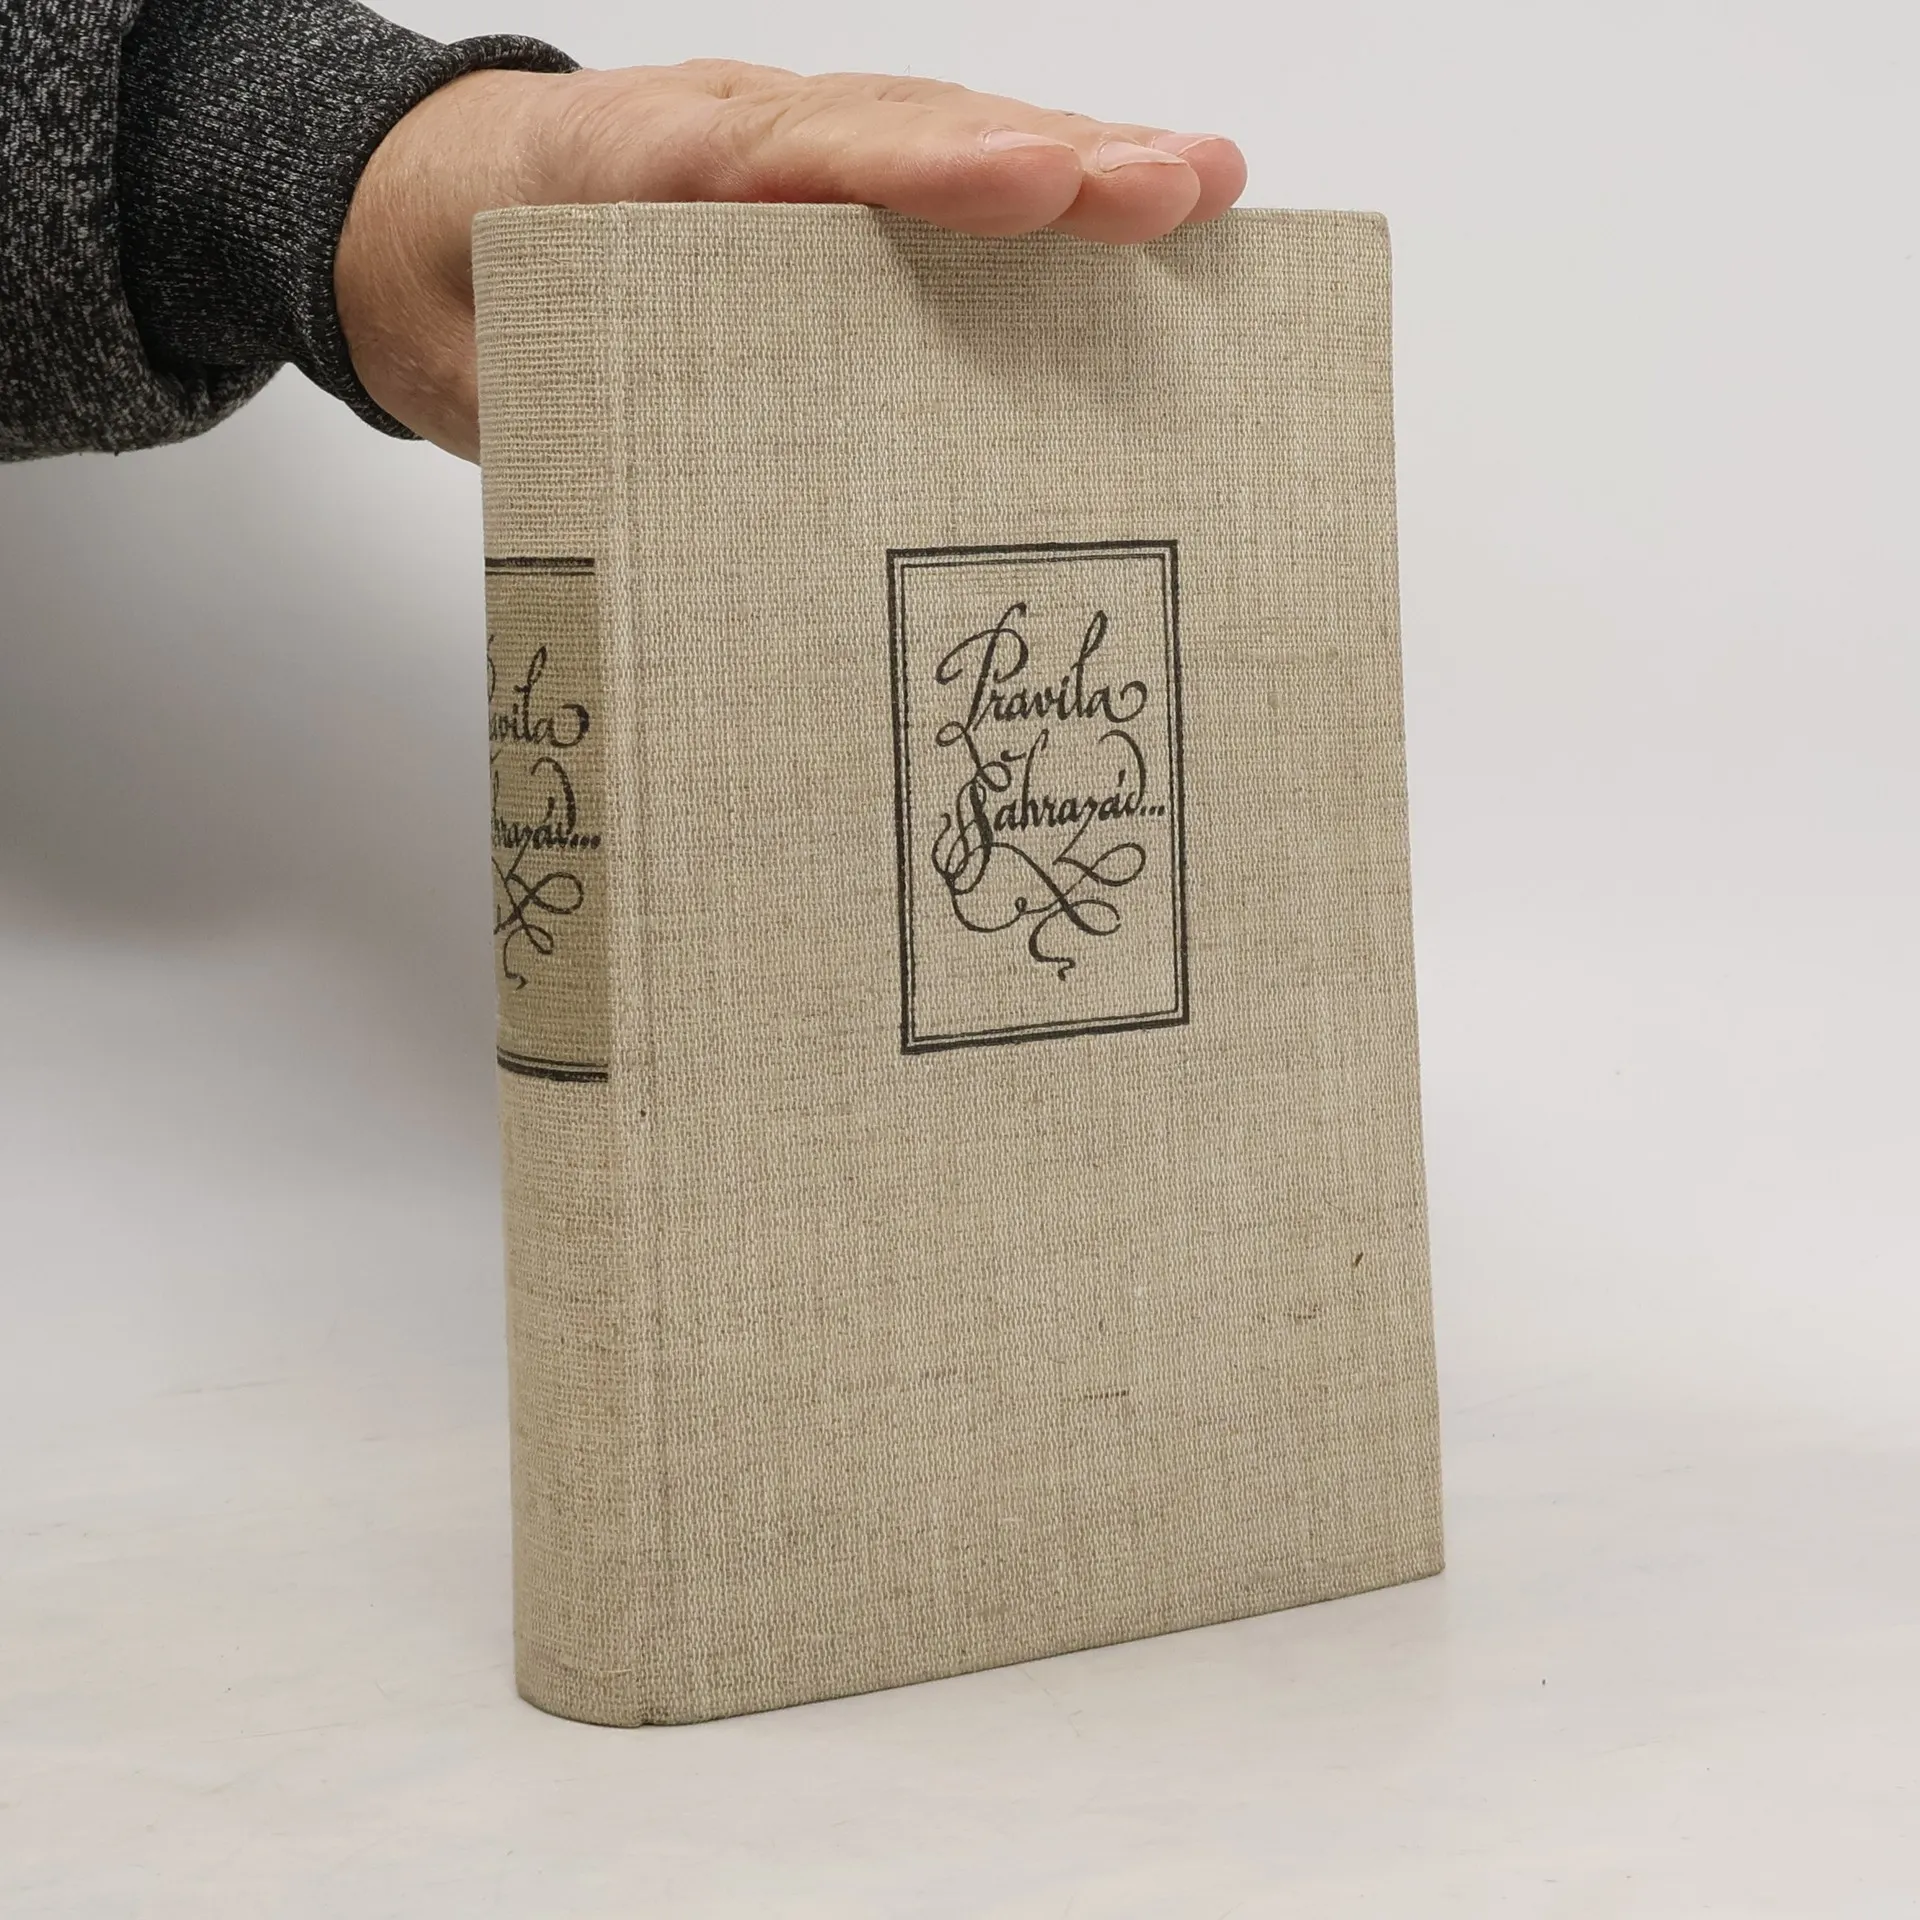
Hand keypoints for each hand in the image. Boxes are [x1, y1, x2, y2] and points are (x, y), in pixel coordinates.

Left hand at [334, 60, 1245, 458]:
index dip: (911, 171)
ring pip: (945, 141)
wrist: (420, 226)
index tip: (1022, 185)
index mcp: (643, 171)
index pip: (792, 155)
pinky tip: (1138, 217)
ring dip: (1077, 166)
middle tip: (1177, 188)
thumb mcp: (491, 372)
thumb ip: (578, 416)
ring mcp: (797, 162)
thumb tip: (692, 519)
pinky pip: (940, 187)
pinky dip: (1041, 200)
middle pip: (906, 131)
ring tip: (1202, 189)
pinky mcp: (827, 205)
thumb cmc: (470, 297)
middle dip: (1049, 159)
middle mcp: (743, 145)